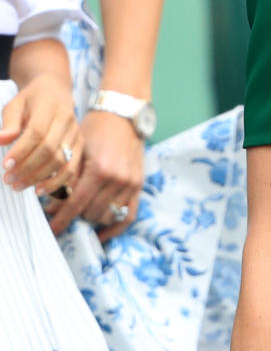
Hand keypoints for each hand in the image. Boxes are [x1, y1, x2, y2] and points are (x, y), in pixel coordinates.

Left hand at [0, 75, 81, 193]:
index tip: (5, 165)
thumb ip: (9, 123)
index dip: (21, 151)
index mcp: (49, 106)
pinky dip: (56, 182)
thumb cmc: (32, 101)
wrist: (56, 92)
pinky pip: (71, 169)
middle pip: (49, 149)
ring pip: (61, 161)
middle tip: (9, 180)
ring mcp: (75, 134)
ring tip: (19, 186)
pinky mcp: (80, 146)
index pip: (36, 132)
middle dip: (28, 168)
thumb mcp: (15, 104)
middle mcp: (66, 120)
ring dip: (39, 178)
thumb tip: (1, 140)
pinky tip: (39, 190)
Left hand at [45, 110, 143, 238]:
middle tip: (61, 210)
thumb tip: (53, 203)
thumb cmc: (96, 130)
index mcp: (99, 170)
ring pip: (107, 215)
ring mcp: (130, 185)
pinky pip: (128, 216)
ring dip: (91, 217)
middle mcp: (117, 180)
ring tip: (80, 211)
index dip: (62, 219)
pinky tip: (102, 234)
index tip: (52, 229)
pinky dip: (115, 228)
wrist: (122, 116)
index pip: (76, 203)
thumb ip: (67, 177)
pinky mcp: (138, 186)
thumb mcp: (77, 149)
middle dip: (74, 214)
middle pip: (91, 212)